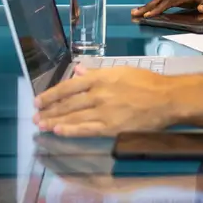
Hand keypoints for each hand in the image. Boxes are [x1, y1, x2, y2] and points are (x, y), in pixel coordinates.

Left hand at [34, 66, 170, 136]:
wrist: (166, 99)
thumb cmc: (147, 82)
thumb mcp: (122, 70)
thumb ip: (98, 72)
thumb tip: (79, 71)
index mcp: (101, 78)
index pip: (70, 86)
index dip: (52, 94)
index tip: (39, 100)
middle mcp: (99, 94)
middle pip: (68, 103)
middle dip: (49, 110)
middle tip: (35, 115)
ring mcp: (104, 112)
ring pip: (73, 117)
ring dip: (55, 121)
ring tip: (41, 125)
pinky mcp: (111, 127)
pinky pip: (86, 129)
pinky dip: (70, 130)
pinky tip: (58, 131)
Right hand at [131, 0, 202, 17]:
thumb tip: (201, 7)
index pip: (170, 2)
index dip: (159, 9)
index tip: (149, 16)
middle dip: (147, 7)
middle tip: (134, 14)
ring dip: (149, 6)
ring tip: (136, 12)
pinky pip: (166, 1)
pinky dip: (156, 5)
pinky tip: (151, 10)